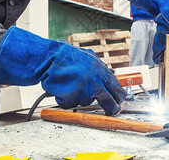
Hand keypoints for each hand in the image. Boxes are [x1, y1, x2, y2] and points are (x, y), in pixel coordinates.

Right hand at [0, 26, 126, 114]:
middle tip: (111, 111)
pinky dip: (67, 99)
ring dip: (80, 97)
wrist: (49, 57)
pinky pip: (71, 104)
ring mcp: (83, 92)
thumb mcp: (90, 56)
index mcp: (101, 72)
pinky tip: (64, 88)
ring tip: (72, 84)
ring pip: (86, 102)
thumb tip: (112, 75)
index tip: (118, 101)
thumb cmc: (67, 56)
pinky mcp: (71, 99)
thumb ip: (101, 67)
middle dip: (111, 108)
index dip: (119, 98)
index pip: (117, 90)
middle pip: (109, 102)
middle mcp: (95, 83)